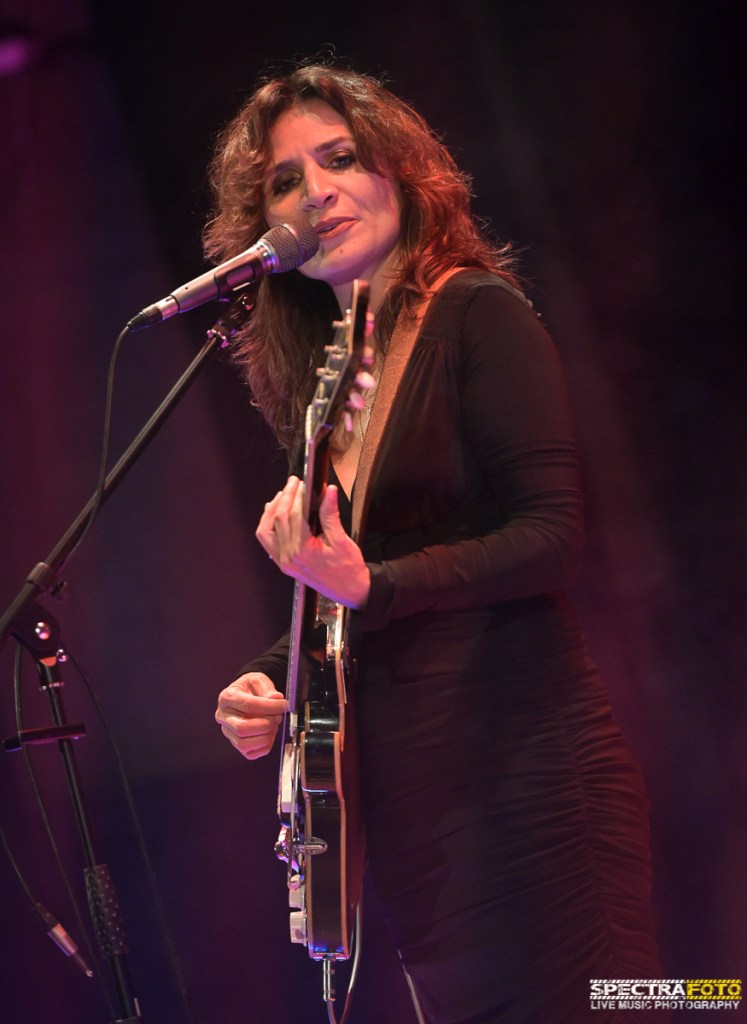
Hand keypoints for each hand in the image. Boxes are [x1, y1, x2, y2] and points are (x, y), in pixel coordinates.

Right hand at [215, 672, 285, 759]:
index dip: (270, 707)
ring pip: (244, 744)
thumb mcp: (258, 680)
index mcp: (227, 698)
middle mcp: (223, 717)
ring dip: (265, 736)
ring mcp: (228, 732)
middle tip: (278, 717)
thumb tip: (276, 698)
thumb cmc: (250, 688)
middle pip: (243, 728)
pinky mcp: (236, 744)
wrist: (245, 694)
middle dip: (266, 724)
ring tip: (274, 725)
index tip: (284, 705)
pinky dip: (264, 746)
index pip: (249, 706)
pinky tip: (269, 734)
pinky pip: (250, 753)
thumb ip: (267, 688)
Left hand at [256, 477, 370, 608]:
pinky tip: (275, 513)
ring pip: (266, 530)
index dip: (297, 495)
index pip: (294, 515)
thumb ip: (330, 514)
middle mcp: (289, 557)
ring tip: (282, 495)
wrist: (350, 590)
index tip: (303, 483)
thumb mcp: (342, 540)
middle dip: (285, 497)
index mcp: (303, 551)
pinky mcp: (283, 564)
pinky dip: (268, 525)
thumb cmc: (348, 568)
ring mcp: (283, 562)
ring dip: (272, 510)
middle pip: (278, 519)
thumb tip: (329, 490)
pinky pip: (267, 541)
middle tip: (293, 482)